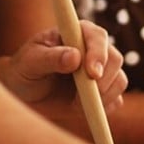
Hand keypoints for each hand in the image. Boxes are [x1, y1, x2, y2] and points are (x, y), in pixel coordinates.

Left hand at [0, 21, 126, 112]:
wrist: (24, 93)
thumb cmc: (24, 70)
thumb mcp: (30, 62)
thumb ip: (51, 58)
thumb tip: (75, 56)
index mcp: (77, 33)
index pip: (97, 37)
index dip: (98, 54)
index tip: (91, 74)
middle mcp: (93, 49)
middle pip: (115, 59)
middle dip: (103, 81)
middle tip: (80, 98)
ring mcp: (101, 70)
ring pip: (119, 81)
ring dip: (103, 97)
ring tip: (75, 105)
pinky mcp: (103, 92)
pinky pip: (115, 101)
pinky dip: (104, 109)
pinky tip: (82, 110)